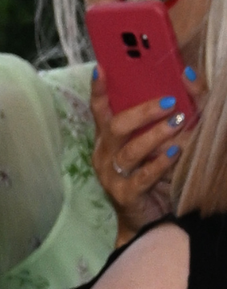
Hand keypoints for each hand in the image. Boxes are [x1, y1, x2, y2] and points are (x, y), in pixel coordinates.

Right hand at [92, 68, 204, 241]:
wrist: (147, 220)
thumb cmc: (153, 176)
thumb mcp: (159, 145)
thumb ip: (170, 118)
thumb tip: (188, 82)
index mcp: (109, 139)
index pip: (99, 110)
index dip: (99, 90)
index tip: (102, 68)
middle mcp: (105, 154)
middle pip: (115, 127)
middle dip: (142, 112)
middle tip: (170, 102)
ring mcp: (112, 175)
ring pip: (130, 151)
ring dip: (155, 135)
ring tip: (178, 123)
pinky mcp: (125, 194)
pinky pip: (142, 176)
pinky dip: (160, 163)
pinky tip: (176, 152)